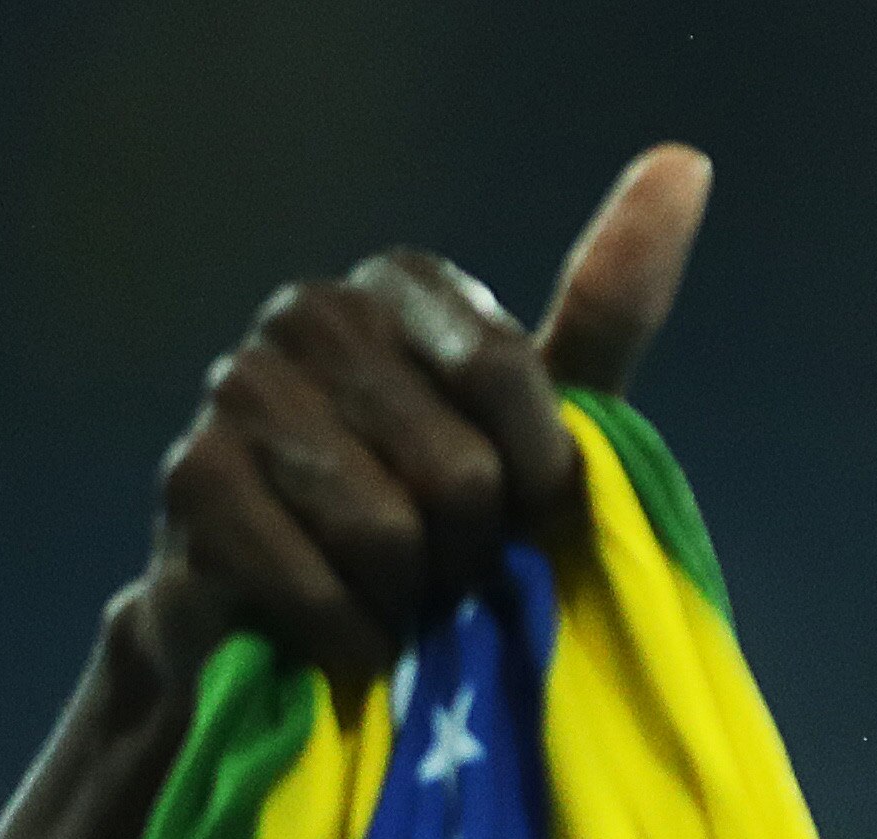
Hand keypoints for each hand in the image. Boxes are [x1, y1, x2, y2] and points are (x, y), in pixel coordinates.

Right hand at [126, 144, 710, 689]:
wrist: (302, 629)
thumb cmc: (444, 521)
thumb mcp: (542, 421)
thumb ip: (608, 306)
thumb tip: (687, 163)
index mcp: (399, 287)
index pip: (511, 375)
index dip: (538, 479)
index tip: (523, 515)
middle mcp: (308, 314)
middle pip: (457, 467)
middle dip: (474, 553)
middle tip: (448, 571)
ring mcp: (235, 391)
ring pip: (386, 529)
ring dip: (412, 601)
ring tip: (394, 598)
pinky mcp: (190, 483)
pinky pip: (314, 583)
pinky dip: (352, 637)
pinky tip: (347, 637)